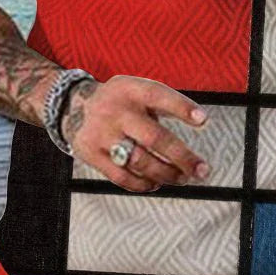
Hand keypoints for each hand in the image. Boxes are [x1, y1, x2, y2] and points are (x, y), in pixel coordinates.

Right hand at [57, 74, 211, 192]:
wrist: (72, 106)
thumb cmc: (118, 102)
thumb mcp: (136, 90)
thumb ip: (162, 104)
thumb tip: (200, 122)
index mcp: (130, 90)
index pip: (159, 96)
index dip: (182, 108)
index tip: (203, 120)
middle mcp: (116, 111)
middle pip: (154, 138)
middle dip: (182, 157)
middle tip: (201, 170)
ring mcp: (102, 134)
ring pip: (140, 162)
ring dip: (166, 174)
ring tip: (181, 178)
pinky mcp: (92, 154)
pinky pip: (121, 177)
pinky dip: (143, 184)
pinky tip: (156, 183)